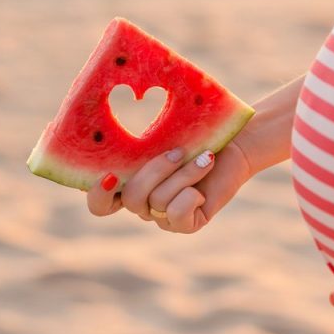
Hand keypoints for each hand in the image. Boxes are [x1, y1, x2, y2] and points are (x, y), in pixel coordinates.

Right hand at [86, 139, 251, 232]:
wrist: (235, 144)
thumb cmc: (196, 135)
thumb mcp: (162, 136)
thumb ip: (137, 142)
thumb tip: (123, 109)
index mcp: (131, 183)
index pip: (100, 205)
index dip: (98, 196)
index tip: (109, 176)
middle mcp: (144, 204)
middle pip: (131, 198)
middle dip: (155, 171)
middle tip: (179, 152)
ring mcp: (164, 217)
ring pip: (158, 202)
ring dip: (184, 174)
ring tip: (204, 158)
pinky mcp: (187, 224)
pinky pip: (177, 216)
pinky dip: (191, 195)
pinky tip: (203, 183)